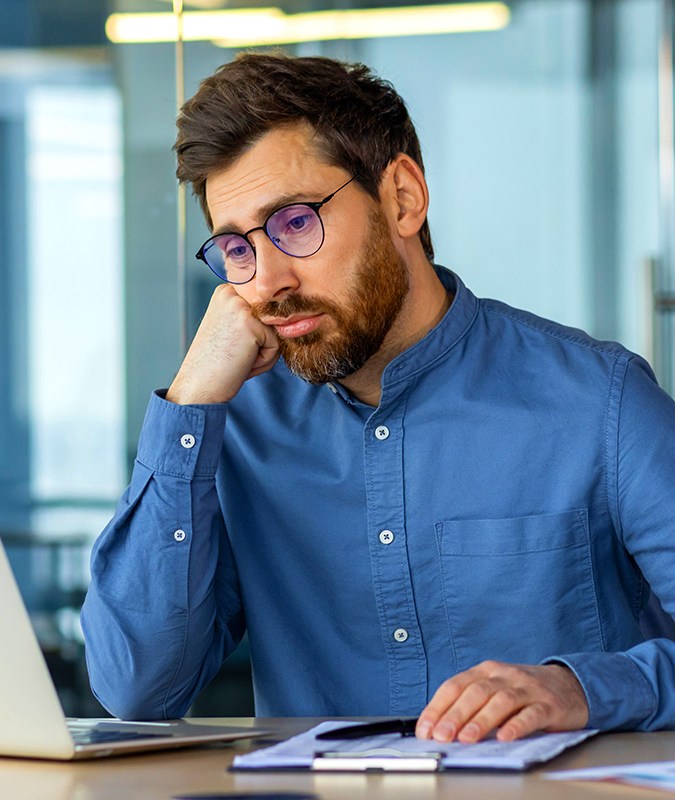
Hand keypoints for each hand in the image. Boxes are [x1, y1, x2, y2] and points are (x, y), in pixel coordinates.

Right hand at [166, 284, 279, 404]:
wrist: (198, 387)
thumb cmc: (217, 364)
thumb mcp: (233, 330)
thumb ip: (254, 317)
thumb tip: (289, 314)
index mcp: (227, 291)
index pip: (265, 310)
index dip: (255, 335)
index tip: (231, 345)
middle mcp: (232, 292)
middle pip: (273, 319)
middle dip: (261, 343)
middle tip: (234, 355)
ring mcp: (239, 305)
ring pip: (276, 332)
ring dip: (263, 353)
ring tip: (237, 358)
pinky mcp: (250, 323)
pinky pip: (275, 346)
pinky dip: (264, 361)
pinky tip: (240, 363)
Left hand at [415, 661, 588, 743]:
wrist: (569, 684)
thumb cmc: (523, 691)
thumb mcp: (495, 689)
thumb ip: (472, 703)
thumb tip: (440, 729)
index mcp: (486, 670)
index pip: (455, 685)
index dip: (438, 707)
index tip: (424, 729)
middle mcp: (504, 675)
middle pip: (476, 692)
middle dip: (455, 715)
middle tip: (441, 736)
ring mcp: (527, 688)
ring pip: (501, 701)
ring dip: (481, 721)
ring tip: (467, 739)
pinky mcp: (548, 704)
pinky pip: (531, 714)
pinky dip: (516, 725)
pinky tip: (505, 737)